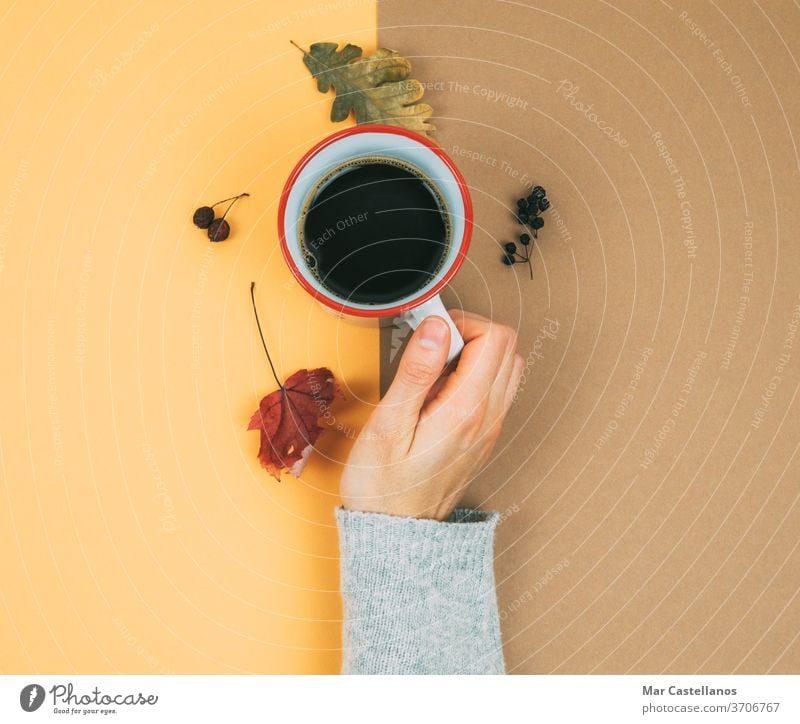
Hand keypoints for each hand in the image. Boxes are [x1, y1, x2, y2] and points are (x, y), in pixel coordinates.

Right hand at [340, 310, 523, 519]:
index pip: (494, 339)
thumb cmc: (384, 487)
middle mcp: (488, 418)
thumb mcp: (388, 425)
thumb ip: (416, 372)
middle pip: (507, 348)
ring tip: (434, 369)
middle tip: (431, 346)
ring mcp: (489, 429)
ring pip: (507, 369)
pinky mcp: (482, 438)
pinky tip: (440, 391)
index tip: (430, 330)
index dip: (463, 322)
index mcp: (467, 410)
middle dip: (472, 333)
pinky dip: (475, 376)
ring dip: (476, 355)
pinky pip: (495, 391)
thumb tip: (437, 328)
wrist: (397, 536)